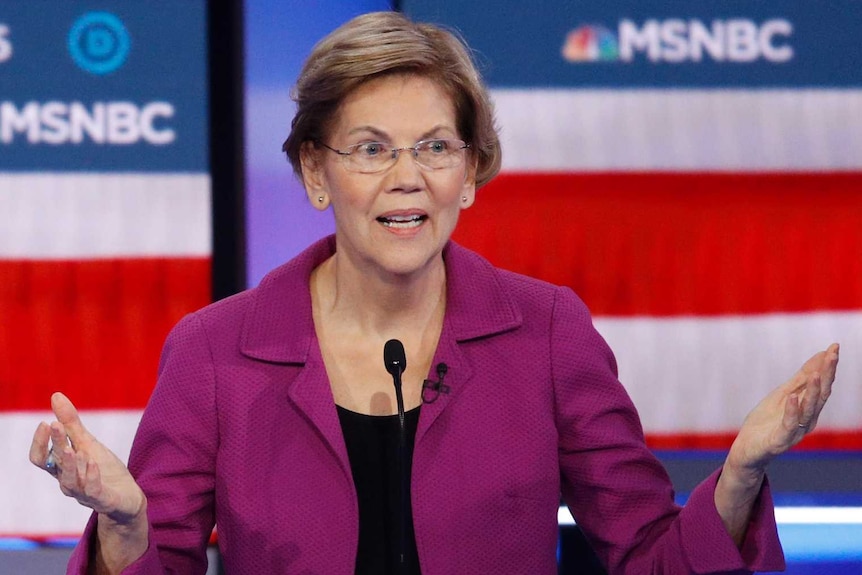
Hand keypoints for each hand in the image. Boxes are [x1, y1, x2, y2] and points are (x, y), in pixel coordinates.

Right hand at [28, 392, 145, 524]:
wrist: (127, 497)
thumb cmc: (102, 469)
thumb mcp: (88, 443)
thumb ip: (71, 424)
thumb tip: (56, 395)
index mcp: (62, 468)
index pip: (41, 459)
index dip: (39, 443)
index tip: (45, 422)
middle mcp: (68, 482)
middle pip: (55, 465)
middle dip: (55, 444)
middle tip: (54, 425)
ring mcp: (84, 493)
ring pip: (69, 482)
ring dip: (70, 464)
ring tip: (73, 447)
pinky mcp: (103, 500)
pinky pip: (93, 491)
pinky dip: (91, 477)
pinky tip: (93, 462)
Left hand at [727, 343, 838, 477]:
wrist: (747, 448)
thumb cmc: (767, 421)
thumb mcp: (783, 394)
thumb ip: (800, 379)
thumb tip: (820, 356)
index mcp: (809, 408)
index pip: (822, 385)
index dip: (828, 366)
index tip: (834, 347)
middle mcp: (807, 420)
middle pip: (820, 395)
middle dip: (827, 375)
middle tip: (833, 355)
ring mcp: (795, 431)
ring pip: (808, 410)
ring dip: (811, 391)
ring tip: (815, 374)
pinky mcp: (780, 440)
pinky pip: (789, 425)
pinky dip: (792, 411)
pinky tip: (792, 397)